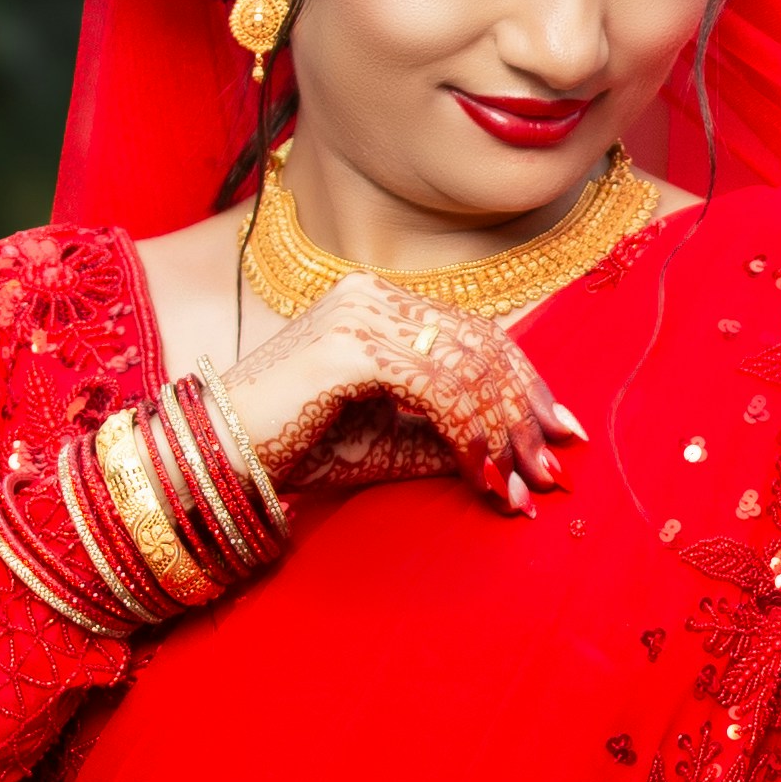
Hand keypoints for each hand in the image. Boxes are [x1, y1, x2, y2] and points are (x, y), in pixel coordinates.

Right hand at [213, 275, 588, 510]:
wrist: (217, 457)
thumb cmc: (299, 448)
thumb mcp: (391, 441)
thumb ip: (449, 435)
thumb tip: (522, 455)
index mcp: (382, 304)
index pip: (478, 333)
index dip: (526, 384)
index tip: (562, 432)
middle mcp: (374, 295)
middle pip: (483, 347)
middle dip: (525, 415)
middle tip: (552, 471)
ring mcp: (359, 314)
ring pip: (468, 369)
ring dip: (504, 435)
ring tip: (521, 486)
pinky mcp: (348, 347)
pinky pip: (437, 390)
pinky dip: (469, 436)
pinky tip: (480, 476)